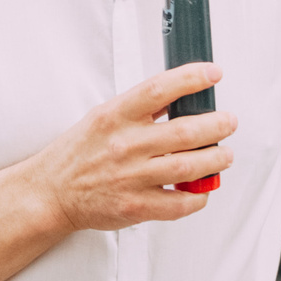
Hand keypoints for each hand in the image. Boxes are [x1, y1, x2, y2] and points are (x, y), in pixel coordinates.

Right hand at [27, 64, 234, 232]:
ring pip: (188, 166)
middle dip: (217, 125)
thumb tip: (181, 97)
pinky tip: (203, 188)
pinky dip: (198, 196)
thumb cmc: (79, 153)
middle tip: (229, 122)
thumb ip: (139, 109)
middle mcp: (125, 145)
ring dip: (215, 159)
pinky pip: (179, 203)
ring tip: (224, 154)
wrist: (51, 193)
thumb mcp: (103, 117)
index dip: (191, 78)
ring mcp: (130, 177)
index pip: (159, 89)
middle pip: (185, 131)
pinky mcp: (135, 206)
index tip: (213, 74)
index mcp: (115, 116)